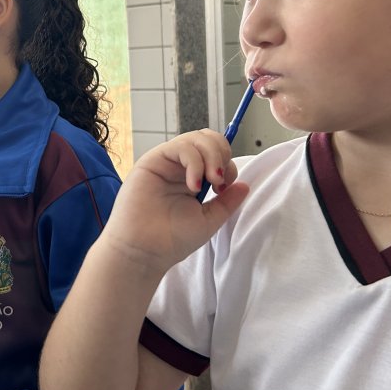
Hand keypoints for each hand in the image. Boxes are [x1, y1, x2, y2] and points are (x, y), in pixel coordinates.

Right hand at [102, 130, 249, 274]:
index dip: (228, 166)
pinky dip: (195, 163)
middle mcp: (180, 167)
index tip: (224, 190)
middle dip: (221, 154)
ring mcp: (167, 162)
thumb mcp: (209, 219)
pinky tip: (193, 186)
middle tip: (219, 180)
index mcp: (193, 178)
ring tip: (211, 181)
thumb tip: (245, 185)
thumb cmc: (172, 239)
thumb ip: (227, 202)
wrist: (145, 250)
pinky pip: (181, 146)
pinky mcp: (153, 160)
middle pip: (208, 139)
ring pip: (196, 138)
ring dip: (211, 156)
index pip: (216, 155)